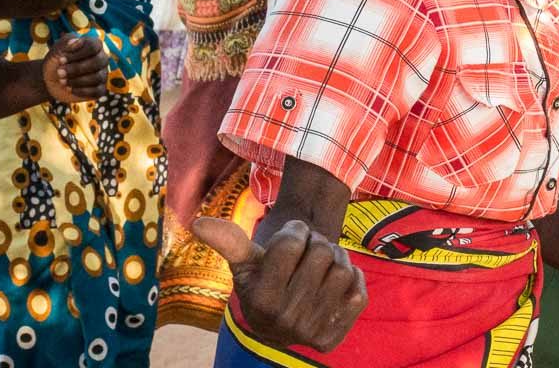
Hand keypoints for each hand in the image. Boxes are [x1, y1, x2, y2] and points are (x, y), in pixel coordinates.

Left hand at [43, 34, 107, 102]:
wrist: (50, 80)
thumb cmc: (56, 61)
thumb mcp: (57, 49)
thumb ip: (66, 42)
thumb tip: (77, 41)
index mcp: (94, 45)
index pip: (93, 46)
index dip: (77, 54)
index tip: (61, 60)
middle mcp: (101, 58)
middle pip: (97, 61)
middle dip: (77, 68)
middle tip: (59, 72)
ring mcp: (102, 74)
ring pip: (97, 77)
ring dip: (77, 80)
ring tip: (62, 81)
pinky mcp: (100, 89)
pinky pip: (97, 91)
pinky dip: (81, 91)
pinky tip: (69, 89)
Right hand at [194, 216, 366, 351]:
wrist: (281, 326)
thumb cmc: (263, 284)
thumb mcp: (245, 265)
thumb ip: (228, 242)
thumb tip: (198, 223)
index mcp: (260, 299)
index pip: (291, 241)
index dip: (295, 230)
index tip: (293, 235)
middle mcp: (285, 319)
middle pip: (321, 251)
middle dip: (317, 242)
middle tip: (309, 249)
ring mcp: (312, 329)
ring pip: (343, 268)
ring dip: (336, 258)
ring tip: (322, 263)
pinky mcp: (335, 335)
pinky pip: (359, 290)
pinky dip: (353, 278)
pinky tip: (334, 282)